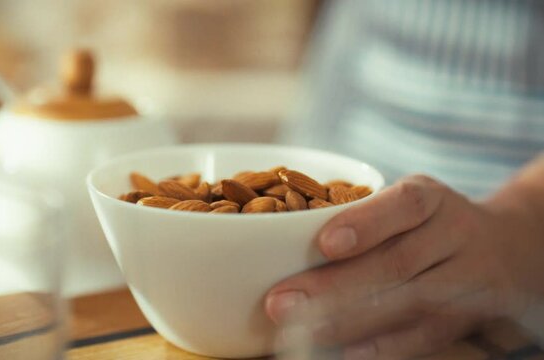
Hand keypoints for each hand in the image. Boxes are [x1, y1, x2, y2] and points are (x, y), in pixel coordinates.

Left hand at [264, 175, 543, 359]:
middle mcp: (454, 234)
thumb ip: (364, 215)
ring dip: (348, 321)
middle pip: (396, 263)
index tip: (325, 243)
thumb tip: (284, 243)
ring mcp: (467, 279)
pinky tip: (345, 353)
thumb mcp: (408, 201)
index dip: (366, 224)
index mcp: (431, 198)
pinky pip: (423, 336)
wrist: (507, 248)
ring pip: (407, 303)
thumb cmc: (432, 222)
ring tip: (300, 329)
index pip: (404, 205)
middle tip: (281, 301)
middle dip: (334, 286)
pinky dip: (383, 347)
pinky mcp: (466, 318)